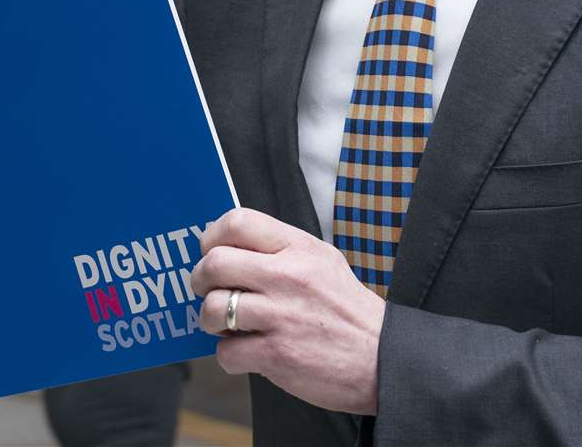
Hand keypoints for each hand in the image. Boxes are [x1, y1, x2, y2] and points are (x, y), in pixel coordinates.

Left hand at [192, 207, 384, 415]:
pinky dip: (229, 356)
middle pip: (215, 263)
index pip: (237, 221)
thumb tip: (230, 246)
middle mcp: (289, 276)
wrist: (382, 359)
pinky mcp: (277, 354)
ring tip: (226, 324)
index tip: (211, 251)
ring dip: (210, 320)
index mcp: (299, 248)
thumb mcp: (322, 262)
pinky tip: (247, 352)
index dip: (212, 237)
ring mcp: (282, 315)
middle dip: (200, 280)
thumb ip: (280, 250)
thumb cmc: (346, 310)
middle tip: (207, 290)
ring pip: (214, 308)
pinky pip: (226, 352)